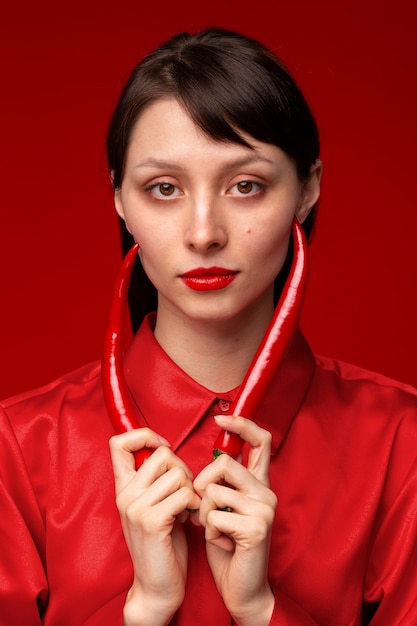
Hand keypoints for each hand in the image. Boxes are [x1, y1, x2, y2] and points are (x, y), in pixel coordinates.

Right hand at [109, 429, 200, 625]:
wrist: (157, 587)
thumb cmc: (163, 544)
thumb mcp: (154, 505)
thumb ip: (155, 480)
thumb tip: (168, 450)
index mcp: (123, 488)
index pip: (119, 442)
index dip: (145, 435)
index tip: (163, 448)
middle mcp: (125, 494)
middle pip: (162, 454)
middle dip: (183, 468)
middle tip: (185, 492)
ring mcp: (136, 507)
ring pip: (177, 473)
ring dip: (191, 489)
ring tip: (187, 508)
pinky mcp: (152, 521)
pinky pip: (183, 494)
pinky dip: (195, 504)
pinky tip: (191, 519)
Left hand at [192, 415, 276, 625]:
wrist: (242, 589)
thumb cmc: (227, 545)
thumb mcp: (222, 507)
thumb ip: (221, 482)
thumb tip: (208, 458)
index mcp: (259, 483)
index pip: (261, 441)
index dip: (242, 424)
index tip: (221, 419)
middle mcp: (266, 491)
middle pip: (225, 461)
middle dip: (202, 481)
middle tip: (200, 505)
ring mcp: (264, 508)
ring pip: (214, 490)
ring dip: (204, 514)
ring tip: (215, 531)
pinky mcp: (256, 527)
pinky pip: (214, 516)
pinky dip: (209, 532)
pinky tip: (223, 544)